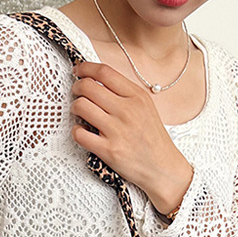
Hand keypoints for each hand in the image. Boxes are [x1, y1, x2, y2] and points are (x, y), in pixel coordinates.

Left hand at [70, 60, 193, 214]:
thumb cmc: (152, 138)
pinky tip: (82, 132)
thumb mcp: (146, 107)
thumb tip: (98, 81)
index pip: (104, 72)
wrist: (163, 168)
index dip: (85, 68)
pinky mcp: (108, 150)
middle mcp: (127, 110)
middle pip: (88, 87)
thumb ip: (125, 93)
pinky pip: (80, 134)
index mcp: (137, 96)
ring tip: (80, 113)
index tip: (78, 70)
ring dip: (75, 108)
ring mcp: (117, 131)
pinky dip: (76, 131)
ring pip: (81, 106)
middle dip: (77, 88)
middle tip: (77, 93)